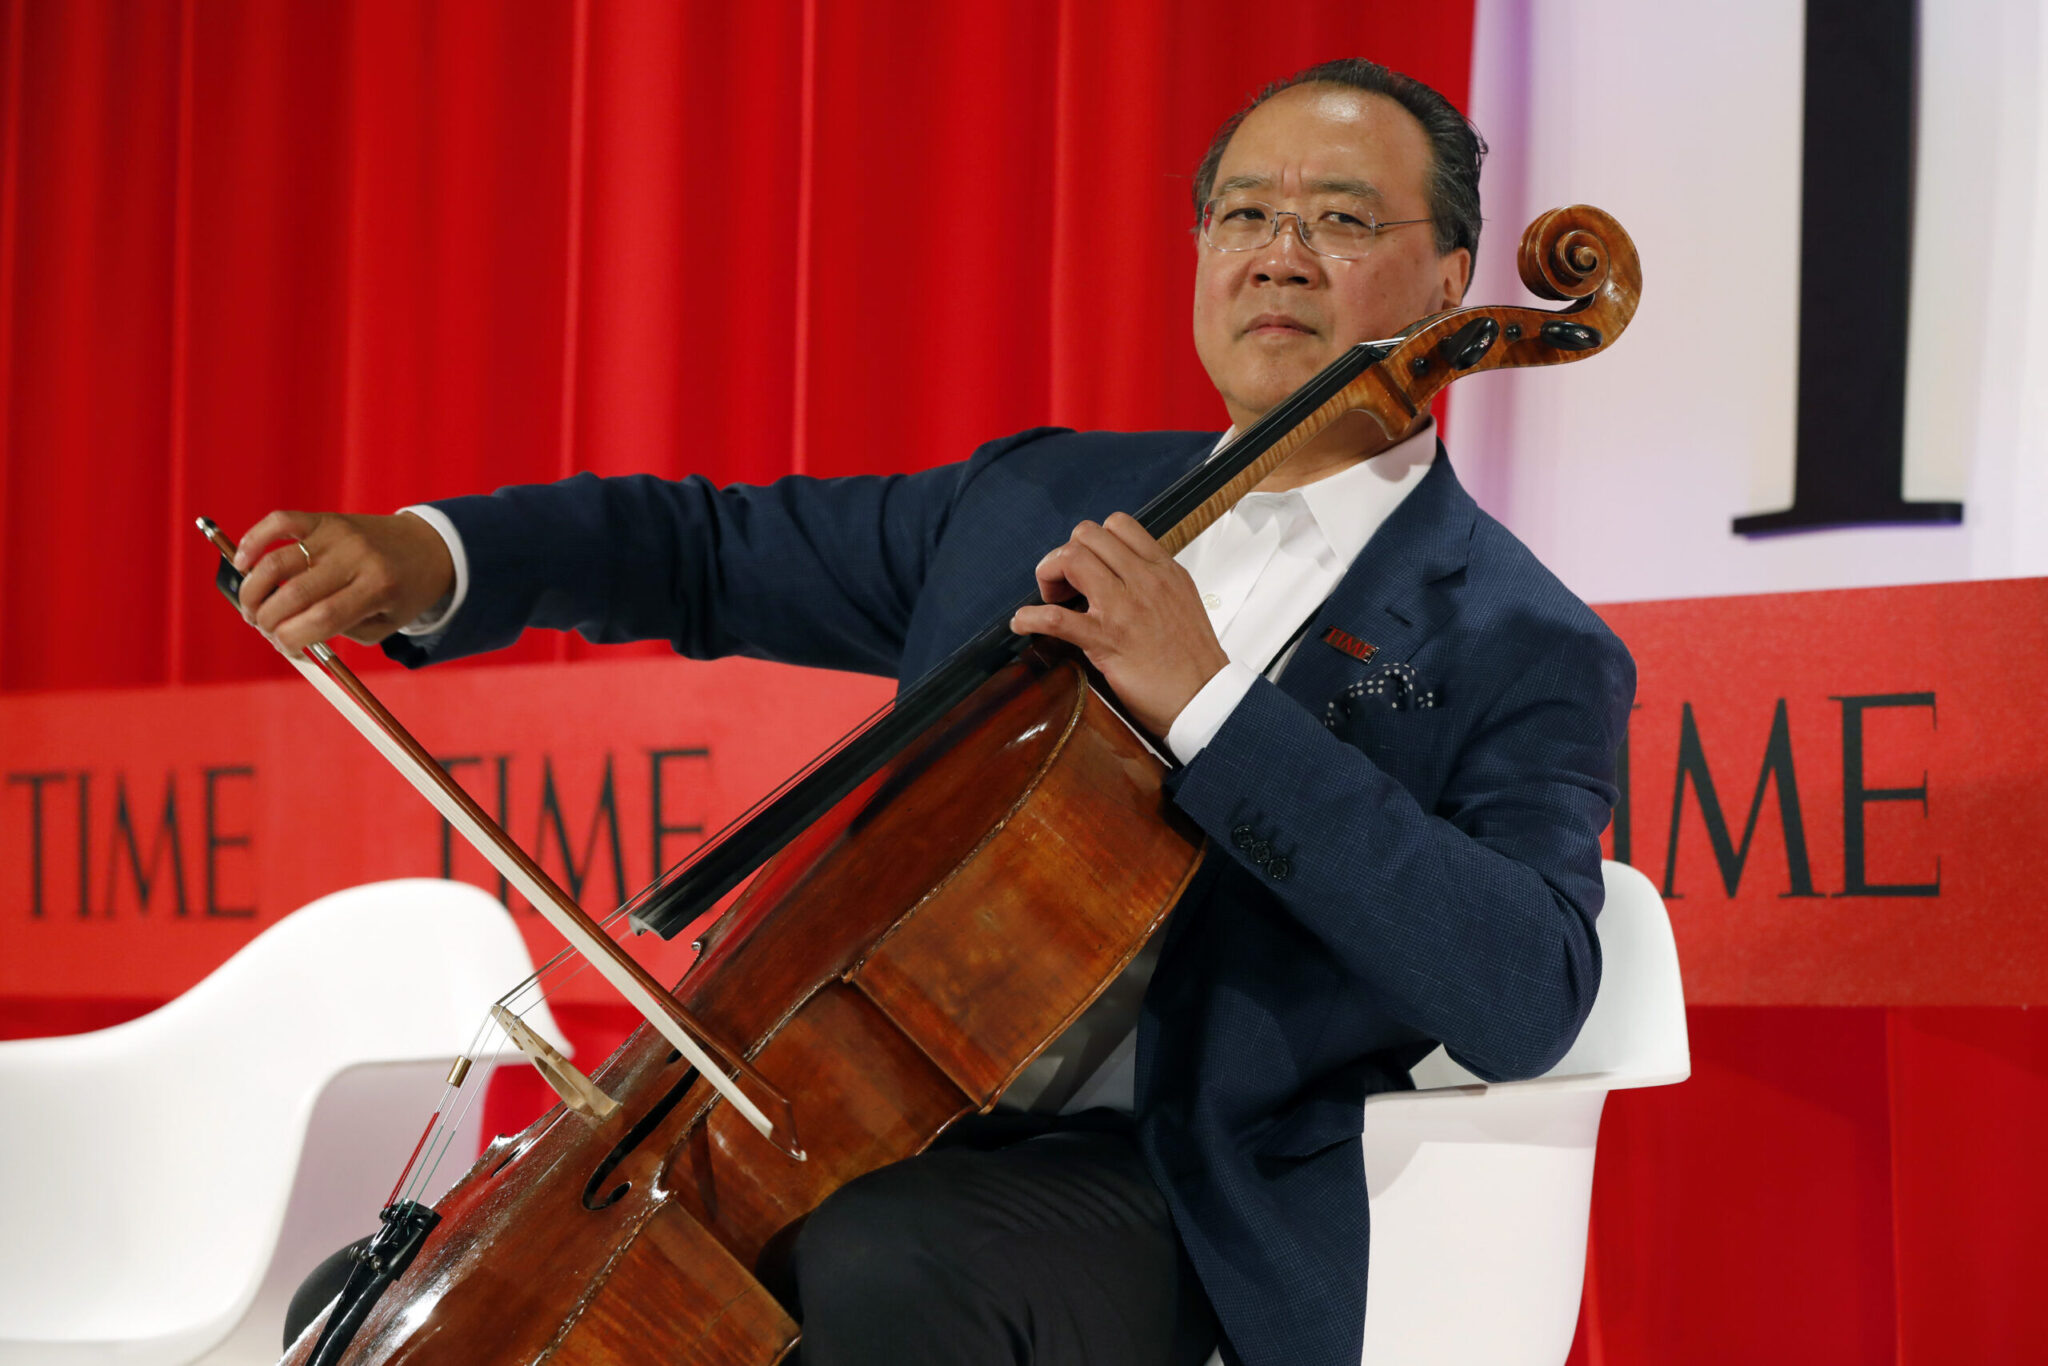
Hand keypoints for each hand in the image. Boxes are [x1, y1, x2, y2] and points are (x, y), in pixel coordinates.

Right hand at [232, 510, 454, 652]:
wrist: (427, 546)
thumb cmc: (402, 593)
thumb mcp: (385, 624)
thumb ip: (339, 633)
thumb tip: (285, 636)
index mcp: (377, 588)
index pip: (322, 618)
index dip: (292, 640)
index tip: (285, 649)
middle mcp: (355, 558)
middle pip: (294, 594)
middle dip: (268, 621)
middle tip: (264, 630)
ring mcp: (337, 534)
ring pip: (277, 561)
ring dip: (253, 591)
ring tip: (253, 609)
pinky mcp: (324, 518)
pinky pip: (279, 522)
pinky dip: (253, 542)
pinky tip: (242, 564)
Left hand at [1009, 513, 1230, 736]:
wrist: (1206, 699)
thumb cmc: (1194, 660)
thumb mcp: (1182, 601)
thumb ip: (1153, 582)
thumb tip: (1120, 575)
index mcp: (1164, 570)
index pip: (1118, 525)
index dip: (1093, 541)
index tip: (1089, 564)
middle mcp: (1144, 580)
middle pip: (1087, 535)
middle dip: (1066, 554)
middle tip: (1066, 585)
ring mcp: (1124, 608)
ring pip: (1071, 558)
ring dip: (1049, 575)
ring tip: (1051, 599)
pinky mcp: (1107, 640)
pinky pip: (1057, 618)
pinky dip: (1030, 618)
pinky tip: (1023, 623)